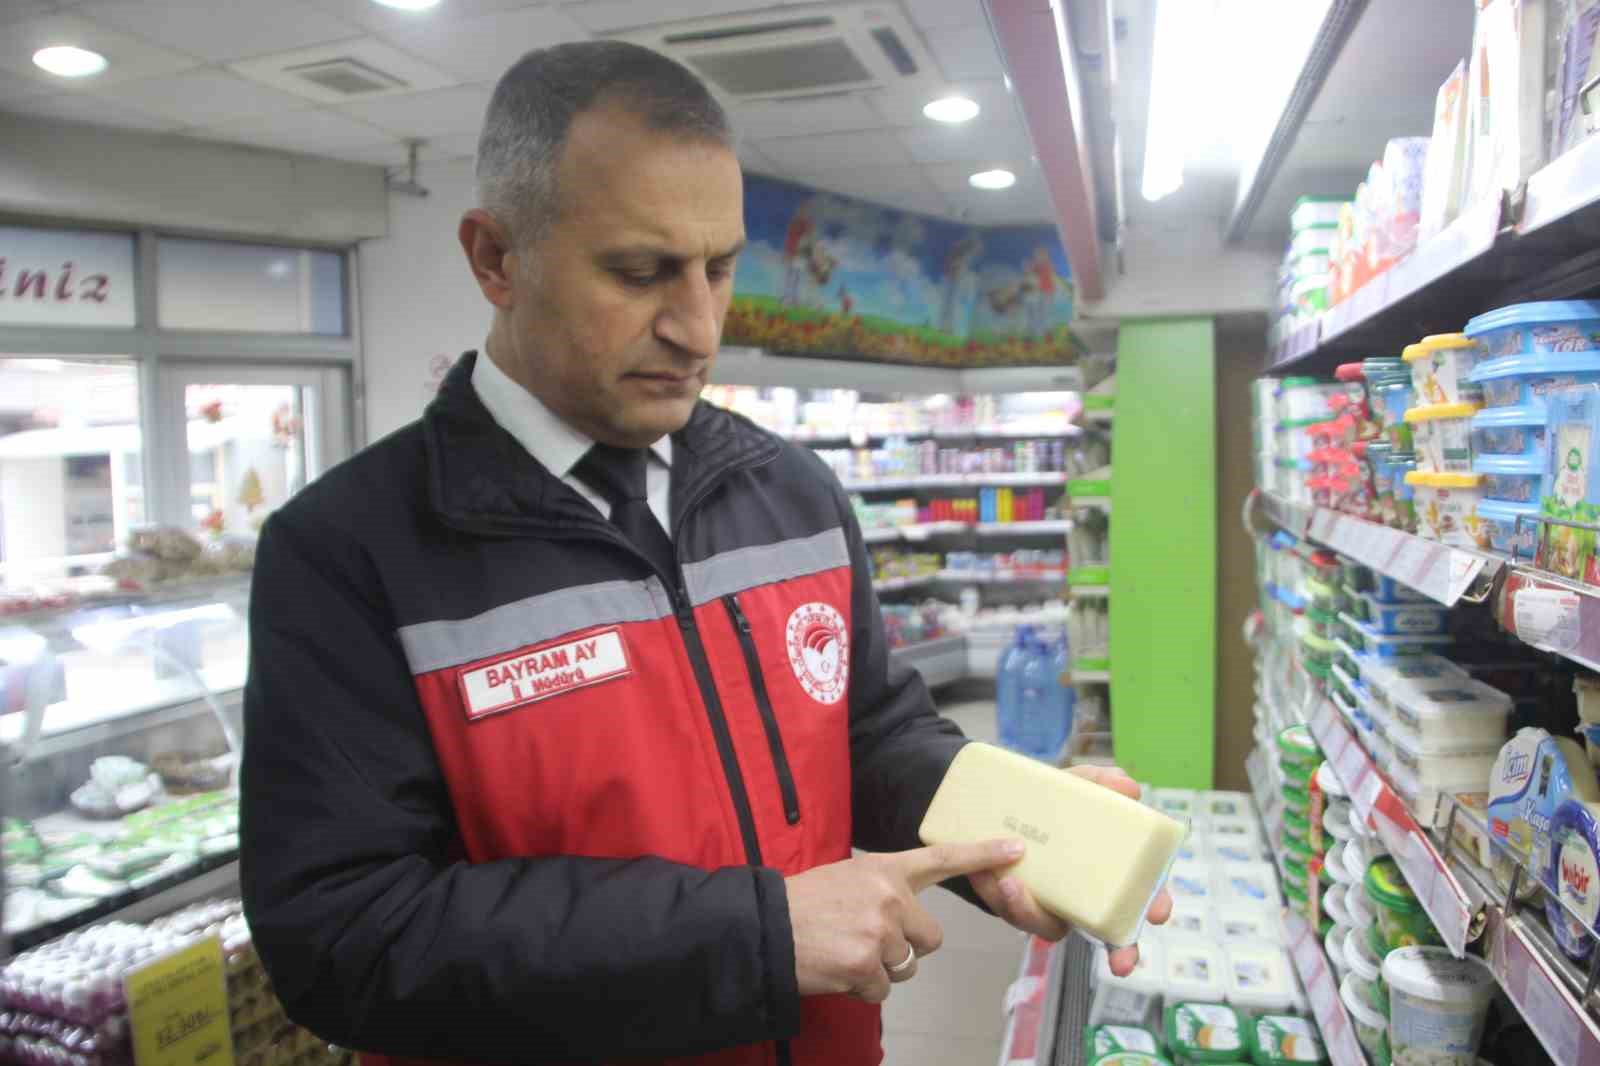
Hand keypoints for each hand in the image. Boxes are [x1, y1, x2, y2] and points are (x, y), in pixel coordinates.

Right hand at [786, 839, 1024, 1002]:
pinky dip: (862, 989)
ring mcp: (879, 930)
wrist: (764, 927)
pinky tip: (837, 969)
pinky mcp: (866, 964)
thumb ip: (883, 891)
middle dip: (905, 947)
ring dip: (881, 970)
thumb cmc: (804, 905)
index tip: (1016, 850)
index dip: (982, 854)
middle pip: (930, 938)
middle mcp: (889, 895)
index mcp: (885, 869)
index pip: (942, 859)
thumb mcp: (847, 878)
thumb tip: (905, 918)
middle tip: (864, 940)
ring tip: (845, 951)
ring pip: (907, 967)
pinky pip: (882, 990)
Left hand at [967, 764, 1172, 976]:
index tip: (1160, 914)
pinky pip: (1008, 909)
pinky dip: (1002, 896)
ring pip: (1048, 926)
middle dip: (1120, 949)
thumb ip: (1097, 783)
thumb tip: (1127, 785)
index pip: (1138, 895)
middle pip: (1108, 933)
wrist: (993, 808)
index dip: (1153, 907)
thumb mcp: (1070, 788)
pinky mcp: (1011, 903)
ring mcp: (1045, 904)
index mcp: (1103, 872)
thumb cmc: (1047, 806)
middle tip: (1123, 960)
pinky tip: (993, 876)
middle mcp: (1078, 897)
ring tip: (1014, 884)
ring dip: (1033, 912)